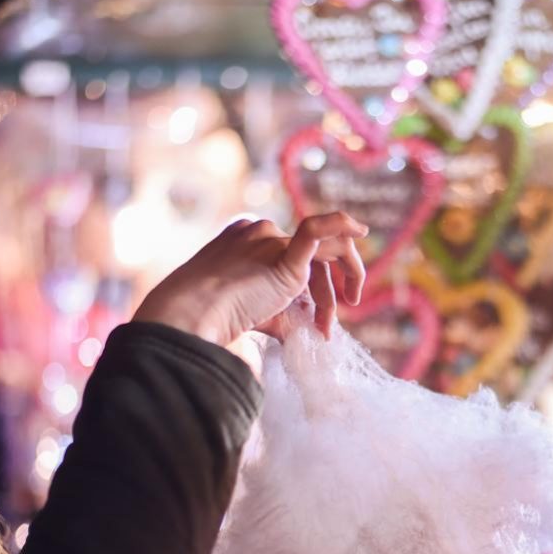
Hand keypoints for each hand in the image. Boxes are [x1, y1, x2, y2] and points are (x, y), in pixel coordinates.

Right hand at [133, 213, 367, 346]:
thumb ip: (281, 314)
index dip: (313, 291)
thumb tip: (307, 328)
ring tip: (325, 326)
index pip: (296, 259)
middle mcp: (261, 234)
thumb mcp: (254, 312)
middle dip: (325, 296)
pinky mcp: (281, 255)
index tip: (314, 319)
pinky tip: (360, 232)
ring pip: (324, 256)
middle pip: (313, 259)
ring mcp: (270, 240)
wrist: (192, 315)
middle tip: (324, 328)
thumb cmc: (213, 317)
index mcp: (247, 240)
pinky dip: (341, 225)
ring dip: (332, 294)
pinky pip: (317, 229)